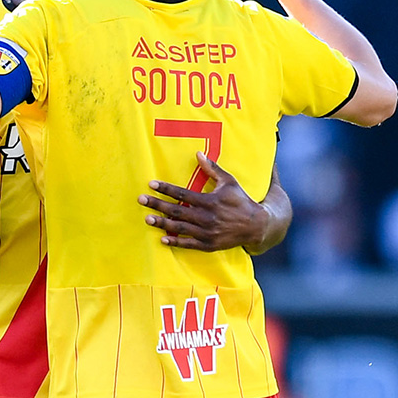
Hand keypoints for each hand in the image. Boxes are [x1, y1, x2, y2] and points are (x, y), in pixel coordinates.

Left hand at [140, 152, 269, 250]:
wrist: (256, 226)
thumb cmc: (241, 201)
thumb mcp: (229, 182)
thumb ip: (212, 169)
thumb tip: (198, 153)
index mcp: (209, 201)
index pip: (182, 194)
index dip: (166, 188)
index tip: (151, 184)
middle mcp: (206, 217)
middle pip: (176, 210)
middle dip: (157, 204)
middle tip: (141, 200)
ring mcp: (207, 233)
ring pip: (180, 228)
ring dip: (162, 223)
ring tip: (147, 219)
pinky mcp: (209, 245)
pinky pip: (189, 244)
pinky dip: (176, 242)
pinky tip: (163, 239)